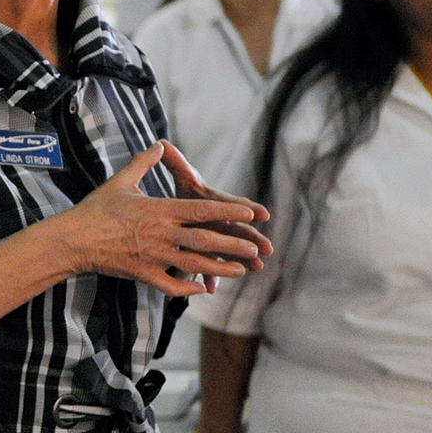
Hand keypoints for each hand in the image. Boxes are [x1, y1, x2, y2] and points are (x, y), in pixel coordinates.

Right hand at [53, 143, 266, 297]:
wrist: (73, 239)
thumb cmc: (96, 209)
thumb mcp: (121, 181)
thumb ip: (143, 162)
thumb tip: (158, 145)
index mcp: (159, 210)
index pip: (202, 210)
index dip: (229, 212)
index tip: (250, 214)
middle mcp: (161, 234)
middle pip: (205, 241)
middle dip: (233, 245)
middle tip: (254, 248)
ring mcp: (153, 257)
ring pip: (195, 265)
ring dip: (221, 269)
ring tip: (241, 270)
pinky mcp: (144, 274)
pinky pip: (172, 285)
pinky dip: (189, 288)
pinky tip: (202, 289)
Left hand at [159, 141, 271, 292]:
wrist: (179, 210)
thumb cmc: (185, 193)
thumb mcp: (181, 177)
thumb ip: (176, 163)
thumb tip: (164, 142)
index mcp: (213, 202)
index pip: (230, 204)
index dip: (244, 207)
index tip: (262, 213)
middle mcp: (218, 221)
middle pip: (237, 230)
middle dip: (251, 239)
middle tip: (267, 248)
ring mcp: (214, 238)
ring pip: (228, 251)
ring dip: (241, 260)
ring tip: (255, 268)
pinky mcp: (204, 253)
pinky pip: (207, 267)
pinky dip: (209, 277)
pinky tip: (211, 289)